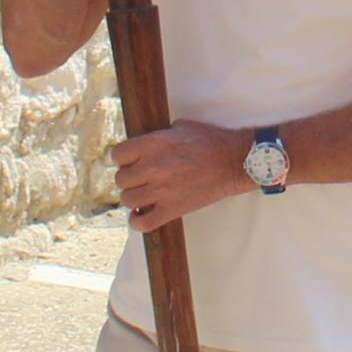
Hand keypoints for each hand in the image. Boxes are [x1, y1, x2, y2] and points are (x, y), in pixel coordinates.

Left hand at [111, 123, 255, 231]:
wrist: (234, 162)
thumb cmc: (211, 141)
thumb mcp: (181, 127)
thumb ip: (158, 137)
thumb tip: (144, 145)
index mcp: (154, 144)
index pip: (118, 155)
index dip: (121, 159)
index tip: (128, 161)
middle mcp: (153, 167)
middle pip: (121, 179)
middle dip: (128, 179)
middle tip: (139, 179)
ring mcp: (162, 190)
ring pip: (127, 200)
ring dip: (132, 198)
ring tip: (142, 196)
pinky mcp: (173, 209)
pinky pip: (143, 223)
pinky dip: (137, 222)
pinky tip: (141, 215)